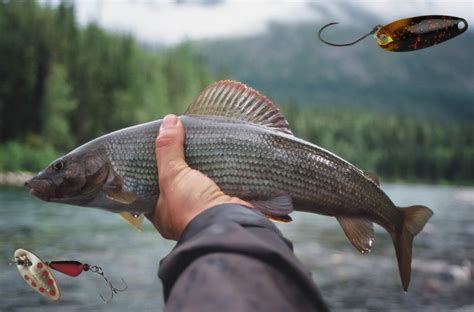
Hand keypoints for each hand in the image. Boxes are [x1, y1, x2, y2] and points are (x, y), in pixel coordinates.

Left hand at [147, 114, 252, 239]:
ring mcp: (206, 209)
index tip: (156, 149)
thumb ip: (168, 149)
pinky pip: (221, 183)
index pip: (152, 188)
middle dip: (181, 164)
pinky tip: (221, 154)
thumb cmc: (192, 207)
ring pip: (201, 182)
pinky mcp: (226, 202)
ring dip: (203, 167)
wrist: (230, 224)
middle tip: (181, 140)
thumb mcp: (173, 175)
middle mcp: (183, 214)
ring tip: (201, 142)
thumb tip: (168, 120)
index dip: (153, 169)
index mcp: (163, 213)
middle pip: (178, 183)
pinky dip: (222, 171)